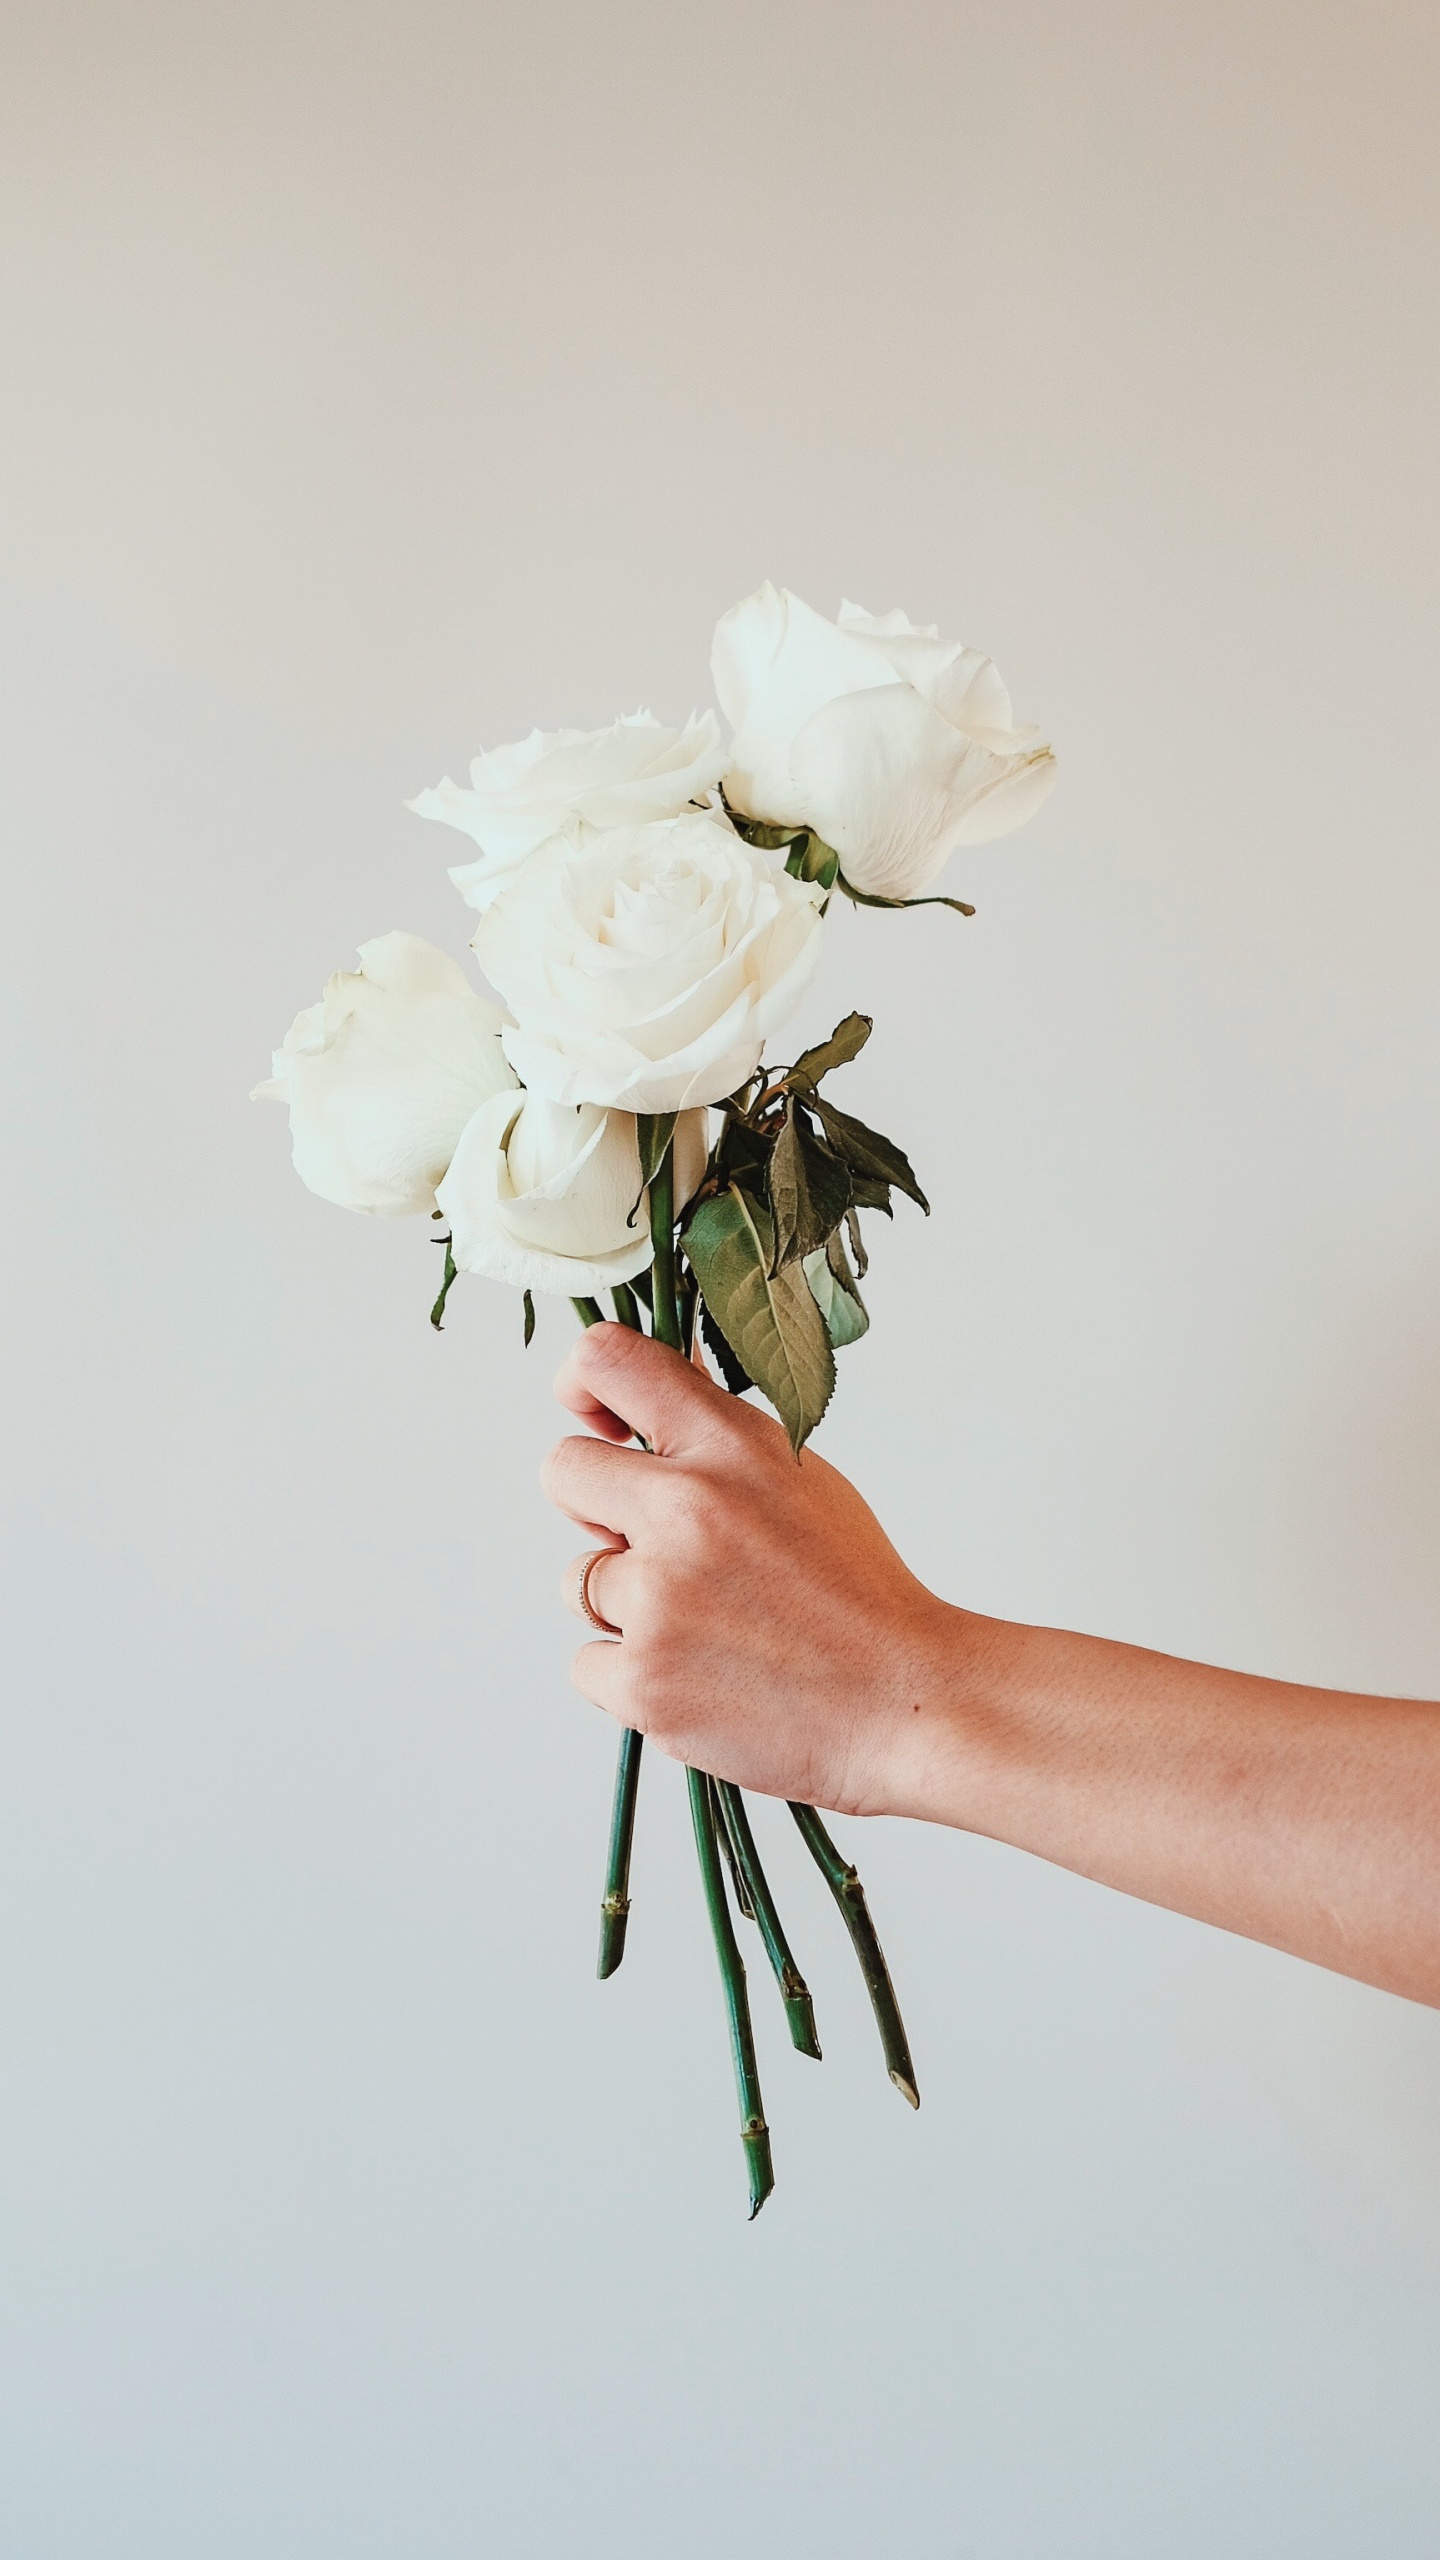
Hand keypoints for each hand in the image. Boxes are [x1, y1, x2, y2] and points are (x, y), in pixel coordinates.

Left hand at [542, 1322, 955, 1815]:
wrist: (903, 1704)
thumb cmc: (856, 1593)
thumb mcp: (800, 1481)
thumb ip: (716, 1440)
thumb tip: (645, 1402)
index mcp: (730, 1447)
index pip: (608, 1360)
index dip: (581, 1384)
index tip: (599, 1423)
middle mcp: (686, 1510)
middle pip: (563, 1471)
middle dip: (594, 1509)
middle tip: (654, 1547)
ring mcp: (658, 1598)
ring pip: (578, 1579)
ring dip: (625, 1604)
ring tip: (709, 1627)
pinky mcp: (642, 1682)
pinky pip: (587, 1663)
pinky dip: (633, 1676)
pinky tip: (704, 1678)